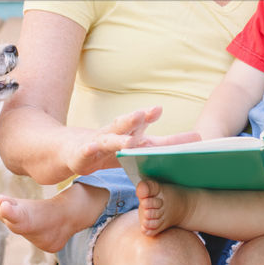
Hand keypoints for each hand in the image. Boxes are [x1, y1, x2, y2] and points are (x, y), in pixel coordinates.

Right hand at [61, 107, 198, 175]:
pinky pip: (86, 151)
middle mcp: (116, 136)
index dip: (175, 139)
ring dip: (120, 135)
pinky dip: (90, 148)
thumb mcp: (131, 150)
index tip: (196, 137)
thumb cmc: (105, 149)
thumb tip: (185, 146)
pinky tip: (93, 147)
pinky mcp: (81, 154)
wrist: (68, 150)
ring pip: (110, 136)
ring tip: (130, 139)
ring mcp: (98, 143)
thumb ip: (156, 148)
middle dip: (142, 119)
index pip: (157, 138)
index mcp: (132, 139)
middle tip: (155, 110)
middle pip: (130, 126)